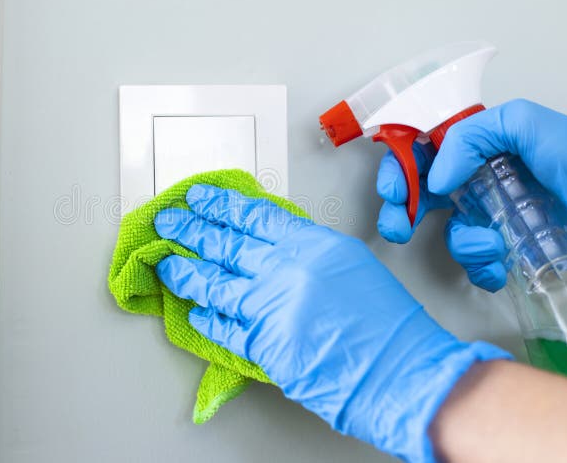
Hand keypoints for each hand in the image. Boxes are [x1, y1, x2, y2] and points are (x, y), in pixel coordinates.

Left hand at [154, 184, 507, 461]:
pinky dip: (205, 319)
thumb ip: (307, 251)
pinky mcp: (262, 345)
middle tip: (168, 221)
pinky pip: (223, 328)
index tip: (199, 196)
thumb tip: (270, 246)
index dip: (220, 204)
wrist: (402, 370)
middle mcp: (285, 270)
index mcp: (311, 244)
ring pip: (213, 283)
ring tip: (164, 262)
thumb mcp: (349, 264)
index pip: (253, 216)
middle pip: (226, 243)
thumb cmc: (387, 321)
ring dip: (185, 271)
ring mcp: (270, 307)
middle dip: (190, 230)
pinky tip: (192, 311)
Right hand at [377, 99, 566, 291]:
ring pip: (452, 234)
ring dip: (461, 243)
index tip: (396, 190)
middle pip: (425, 196)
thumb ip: (474, 135)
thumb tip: (438, 175)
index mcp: (482, 149)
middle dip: (404, 213)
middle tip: (399, 226)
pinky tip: (500, 262)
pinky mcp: (514, 249)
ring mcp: (498, 218)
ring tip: (489, 243)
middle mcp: (485, 182)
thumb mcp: (528, 124)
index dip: (402, 170)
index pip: (426, 154)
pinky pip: (480, 263)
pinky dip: (483, 268)